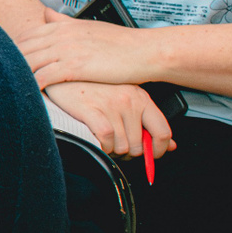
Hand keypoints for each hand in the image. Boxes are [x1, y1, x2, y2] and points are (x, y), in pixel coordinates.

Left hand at [18, 8, 162, 90]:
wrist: (145, 52)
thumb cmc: (120, 43)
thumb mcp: (88, 27)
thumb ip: (64, 22)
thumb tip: (46, 13)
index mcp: (63, 26)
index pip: (27, 36)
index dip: (11, 48)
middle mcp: (61, 35)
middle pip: (23, 47)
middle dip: (6, 60)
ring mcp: (66, 50)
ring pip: (29, 61)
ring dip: (14, 73)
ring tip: (1, 85)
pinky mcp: (74, 66)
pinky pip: (44, 76)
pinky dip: (30, 84)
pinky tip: (22, 93)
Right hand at [44, 81, 173, 158]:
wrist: (61, 76)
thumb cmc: (91, 88)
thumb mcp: (123, 99)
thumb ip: (146, 122)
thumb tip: (169, 145)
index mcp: (140, 97)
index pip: (163, 131)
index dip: (159, 150)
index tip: (152, 156)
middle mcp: (128, 100)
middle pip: (139, 145)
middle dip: (128, 154)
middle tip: (118, 148)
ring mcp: (110, 105)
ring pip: (122, 146)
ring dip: (112, 151)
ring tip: (104, 141)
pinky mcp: (91, 110)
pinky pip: (106, 140)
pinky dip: (102, 147)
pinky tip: (97, 140)